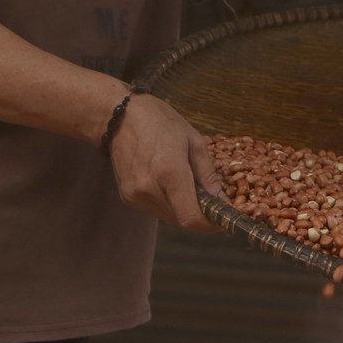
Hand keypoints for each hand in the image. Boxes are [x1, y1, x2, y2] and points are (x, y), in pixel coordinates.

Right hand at [108, 93, 225, 231]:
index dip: (210, 225)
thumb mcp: (194, 140)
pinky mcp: (127, 197)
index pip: (191, 218)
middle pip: (182, 220)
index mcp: (169, 171)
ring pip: (169, 218)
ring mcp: (135, 195)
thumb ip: (207, 173)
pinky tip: (170, 186)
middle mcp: (149, 188)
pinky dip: (169, 205)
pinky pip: (156, 210)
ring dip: (184, 210)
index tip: (222, 218)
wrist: (119, 117)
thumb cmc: (160, 122)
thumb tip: (221, 200)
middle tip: (211, 201)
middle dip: (200, 215)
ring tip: (189, 189)